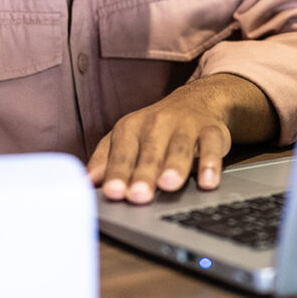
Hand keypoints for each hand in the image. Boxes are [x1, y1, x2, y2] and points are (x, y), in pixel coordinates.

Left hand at [86, 74, 275, 204]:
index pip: (122, 153)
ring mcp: (185, 125)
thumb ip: (106, 161)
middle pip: (150, 152)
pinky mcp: (212, 130)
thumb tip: (84, 182)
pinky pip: (212, 145)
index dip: (118, 173)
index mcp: (130, 128)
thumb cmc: (154, 130)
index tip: (114, 193)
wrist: (195, 102)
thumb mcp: (126, 140)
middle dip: (144, 173)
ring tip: (169, 185)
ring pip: (180, 146)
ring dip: (175, 166)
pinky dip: (211, 163)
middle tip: (139, 195)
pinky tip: (208, 182)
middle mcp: (157, 123)